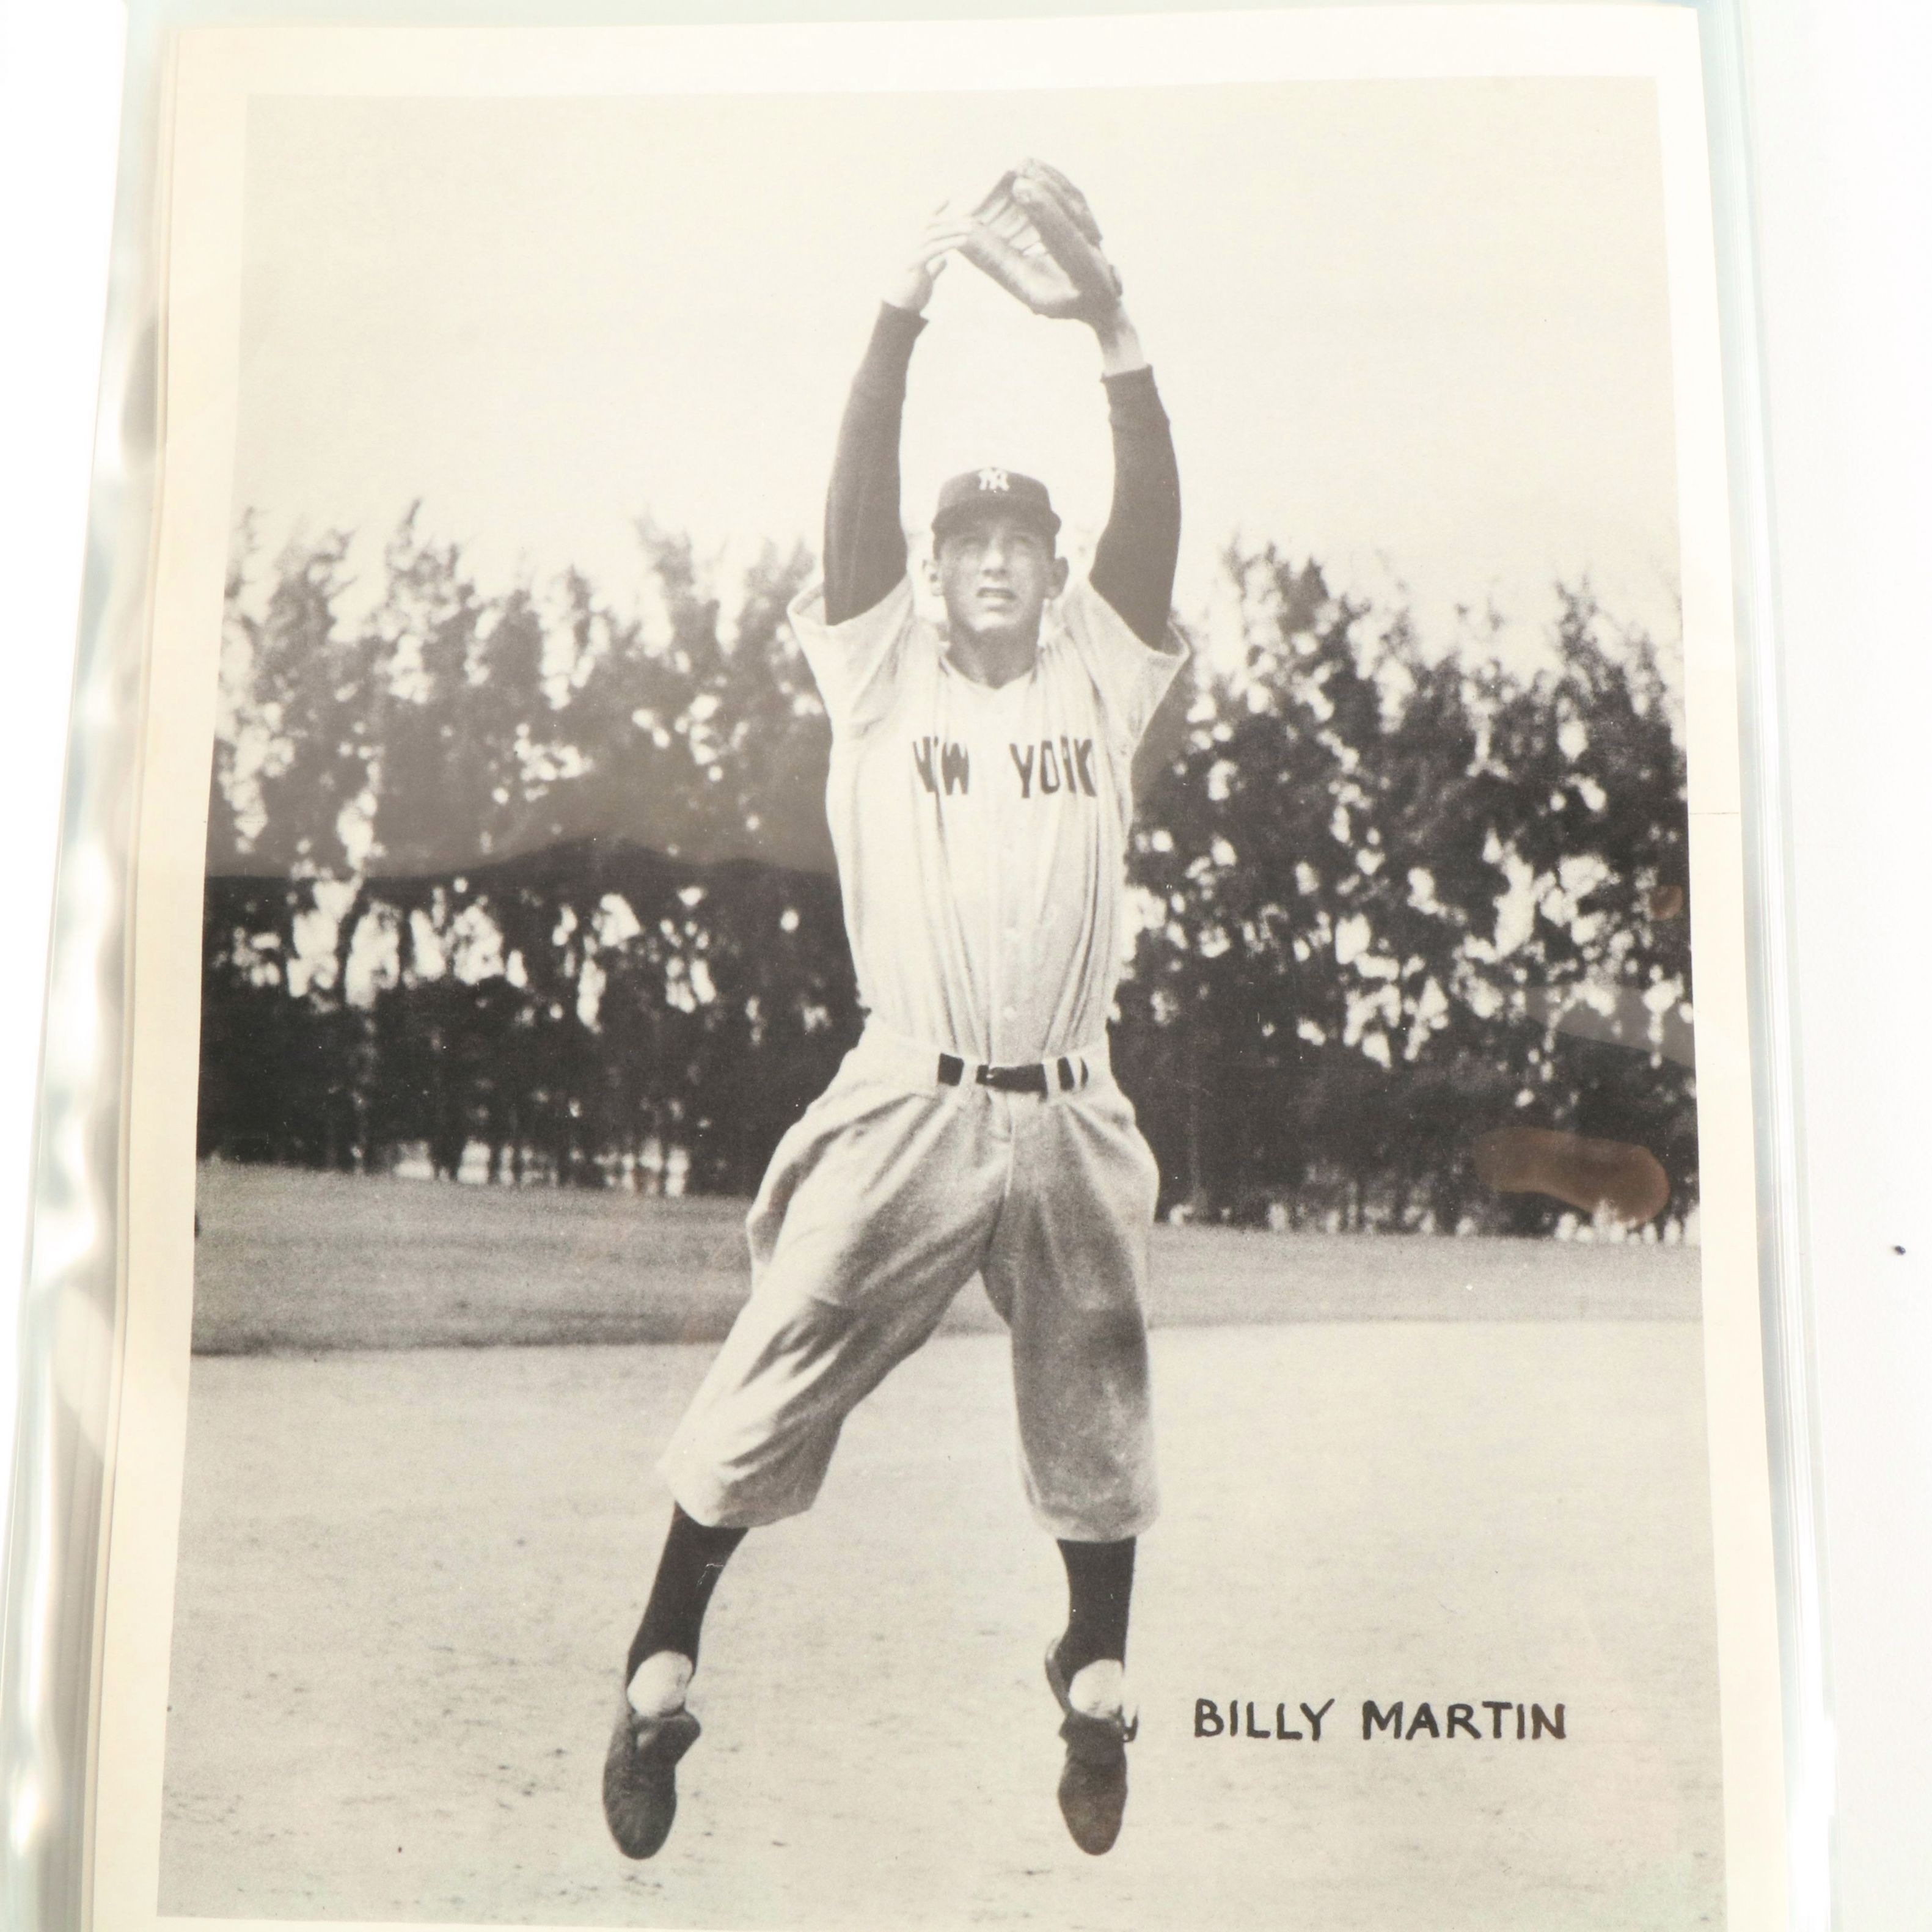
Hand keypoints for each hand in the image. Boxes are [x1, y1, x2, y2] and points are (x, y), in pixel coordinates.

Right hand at [884, 202, 976, 314]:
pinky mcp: (913, 265)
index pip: (923, 223)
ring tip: (971, 228)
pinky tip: (964, 241)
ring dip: (953, 228)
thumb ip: (933, 267)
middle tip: (972, 220)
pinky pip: (933, 249)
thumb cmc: (910, 295)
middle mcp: (907, 246)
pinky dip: (949, 242)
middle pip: (929, 224)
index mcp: (911, 247)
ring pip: (932, 234)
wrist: (898, 312)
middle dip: (951, 220)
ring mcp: (908, 254)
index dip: (934, 208)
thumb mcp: (925, 278)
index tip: (948, 197)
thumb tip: (943, 260)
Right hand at [959, 159, 1125, 328]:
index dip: (1044, 213)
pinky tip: (1031, 166)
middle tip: (1018, 174)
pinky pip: (1072, 192)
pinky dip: (1052, 177)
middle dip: (1045, 191)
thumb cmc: (1053, 300)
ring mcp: (1097, 232)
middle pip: (1074, 213)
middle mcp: (1098, 251)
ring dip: (1047, 179)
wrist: (1092, 301)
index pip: (1067, 239)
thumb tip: (963, 237)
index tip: (1022, 189)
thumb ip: (998, 264)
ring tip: (1020, 164)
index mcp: (1086, 277)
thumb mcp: (1025, 289)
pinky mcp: (1091, 217)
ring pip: (1073, 199)